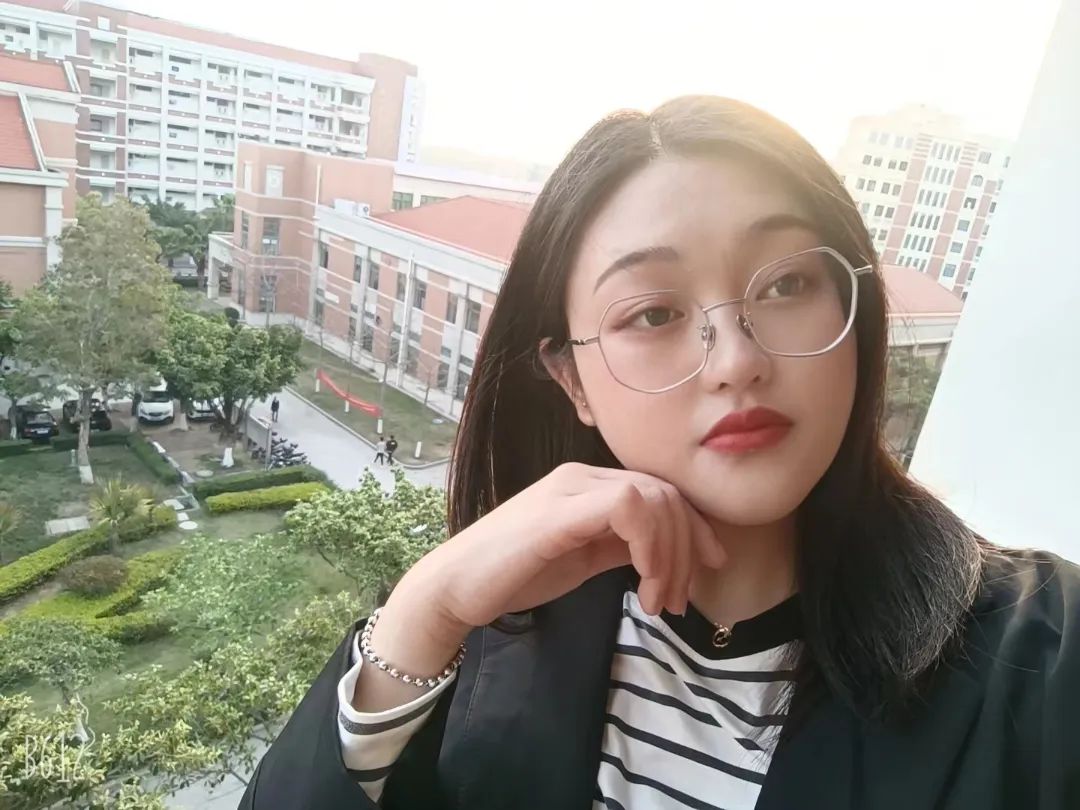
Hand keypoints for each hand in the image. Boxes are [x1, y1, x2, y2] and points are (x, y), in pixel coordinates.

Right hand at [402, 462, 726, 641]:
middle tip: (681, 600)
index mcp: (587, 485)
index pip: (660, 491)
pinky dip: (650, 545)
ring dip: (670, 556)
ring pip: (653, 499)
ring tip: (659, 602)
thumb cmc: (513, 575)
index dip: (694, 528)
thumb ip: (620, 546)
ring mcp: (569, 489)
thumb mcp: (583, 558)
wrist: (455, 588)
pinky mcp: (559, 512)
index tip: (709, 569)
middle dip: (688, 549)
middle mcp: (581, 477)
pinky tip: (644, 582)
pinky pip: (627, 508)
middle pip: (664, 494)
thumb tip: (665, 551)